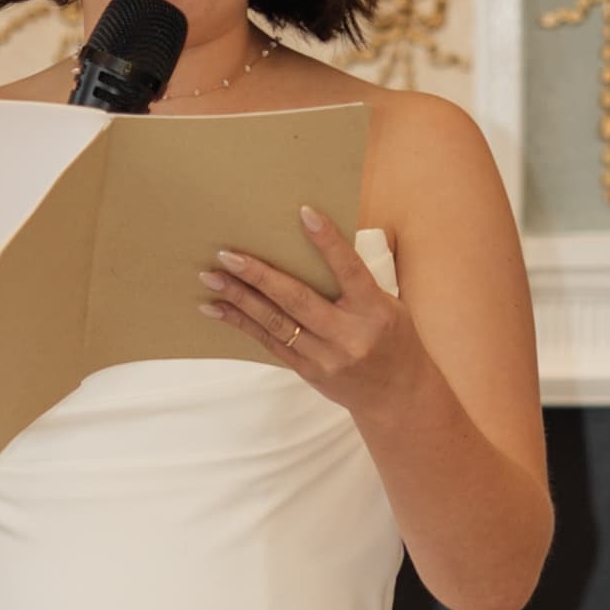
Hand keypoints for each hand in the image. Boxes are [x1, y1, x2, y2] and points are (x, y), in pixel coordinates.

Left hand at [202, 207, 425, 419]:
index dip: (328, 242)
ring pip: (276, 323)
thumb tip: (316, 243)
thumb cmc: (394, 340)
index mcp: (374, 311)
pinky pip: (269, 343)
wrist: (397, 396)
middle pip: (297, 300)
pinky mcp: (308, 371)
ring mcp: (325, 356)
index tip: (304, 213)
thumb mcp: (389, 305)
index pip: (349, 270)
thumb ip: (356, 281)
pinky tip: (219, 308)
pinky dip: (242, 323)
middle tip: (228, 255)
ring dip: (240, 299)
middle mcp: (347, 335)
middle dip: (259, 275)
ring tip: (212, 278)